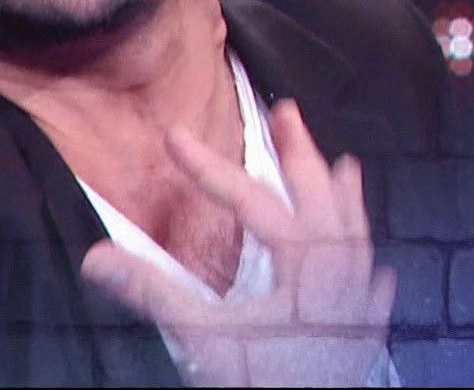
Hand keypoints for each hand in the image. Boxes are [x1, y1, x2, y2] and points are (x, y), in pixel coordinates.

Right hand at [80, 100, 395, 386]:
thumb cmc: (262, 382)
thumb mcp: (203, 336)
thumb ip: (153, 292)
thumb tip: (96, 256)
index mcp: (299, 262)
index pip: (250, 198)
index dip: (208, 165)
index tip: (173, 135)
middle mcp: (337, 272)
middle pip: (320, 197)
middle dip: (299, 151)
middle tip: (285, 111)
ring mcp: (359, 303)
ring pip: (356, 234)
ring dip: (345, 198)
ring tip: (345, 166)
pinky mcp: (366, 337)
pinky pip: (375, 288)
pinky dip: (371, 265)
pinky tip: (378, 266)